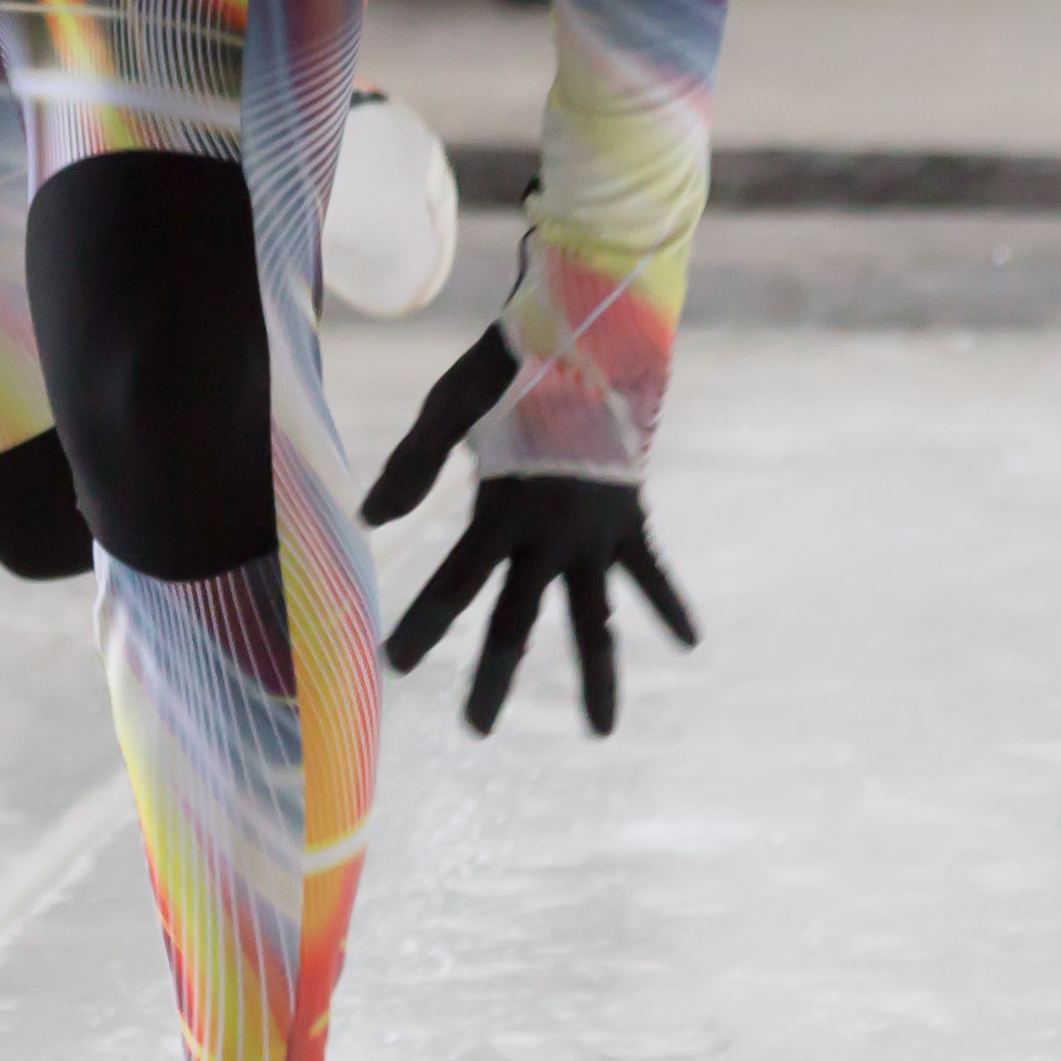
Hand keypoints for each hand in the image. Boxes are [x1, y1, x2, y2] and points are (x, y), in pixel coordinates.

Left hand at [360, 331, 698, 736]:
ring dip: (597, 675)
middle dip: (495, 677)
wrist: (596, 329)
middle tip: (476, 732)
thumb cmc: (514, 364)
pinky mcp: (629, 518)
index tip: (397, 666)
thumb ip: (414, 463)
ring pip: (595, 619)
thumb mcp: (451, 404)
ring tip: (601, 731)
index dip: (425, 625)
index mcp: (501, 509)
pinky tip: (691, 643)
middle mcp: (551, 533)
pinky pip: (651, 571)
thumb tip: (368, 516)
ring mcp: (597, 532)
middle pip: (518, 620)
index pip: (453, 583)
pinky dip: (669, 604)